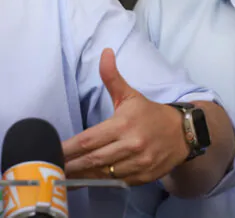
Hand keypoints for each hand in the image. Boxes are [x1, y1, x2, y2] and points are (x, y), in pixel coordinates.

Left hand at [62, 48, 188, 184]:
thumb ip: (112, 77)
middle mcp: (131, 145)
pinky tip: (85, 181)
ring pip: (104, 174)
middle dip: (71, 165)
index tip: (54, 150)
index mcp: (123, 125)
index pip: (90, 139)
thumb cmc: (150, 113)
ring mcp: (138, 164)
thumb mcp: (130, 94)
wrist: (183, 133)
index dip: (70, 148)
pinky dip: (101, 182)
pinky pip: (117, 183)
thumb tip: (104, 52)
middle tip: (52, 168)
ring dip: (83, 176)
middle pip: (94, 159)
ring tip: (63, 177)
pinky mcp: (144, 178)